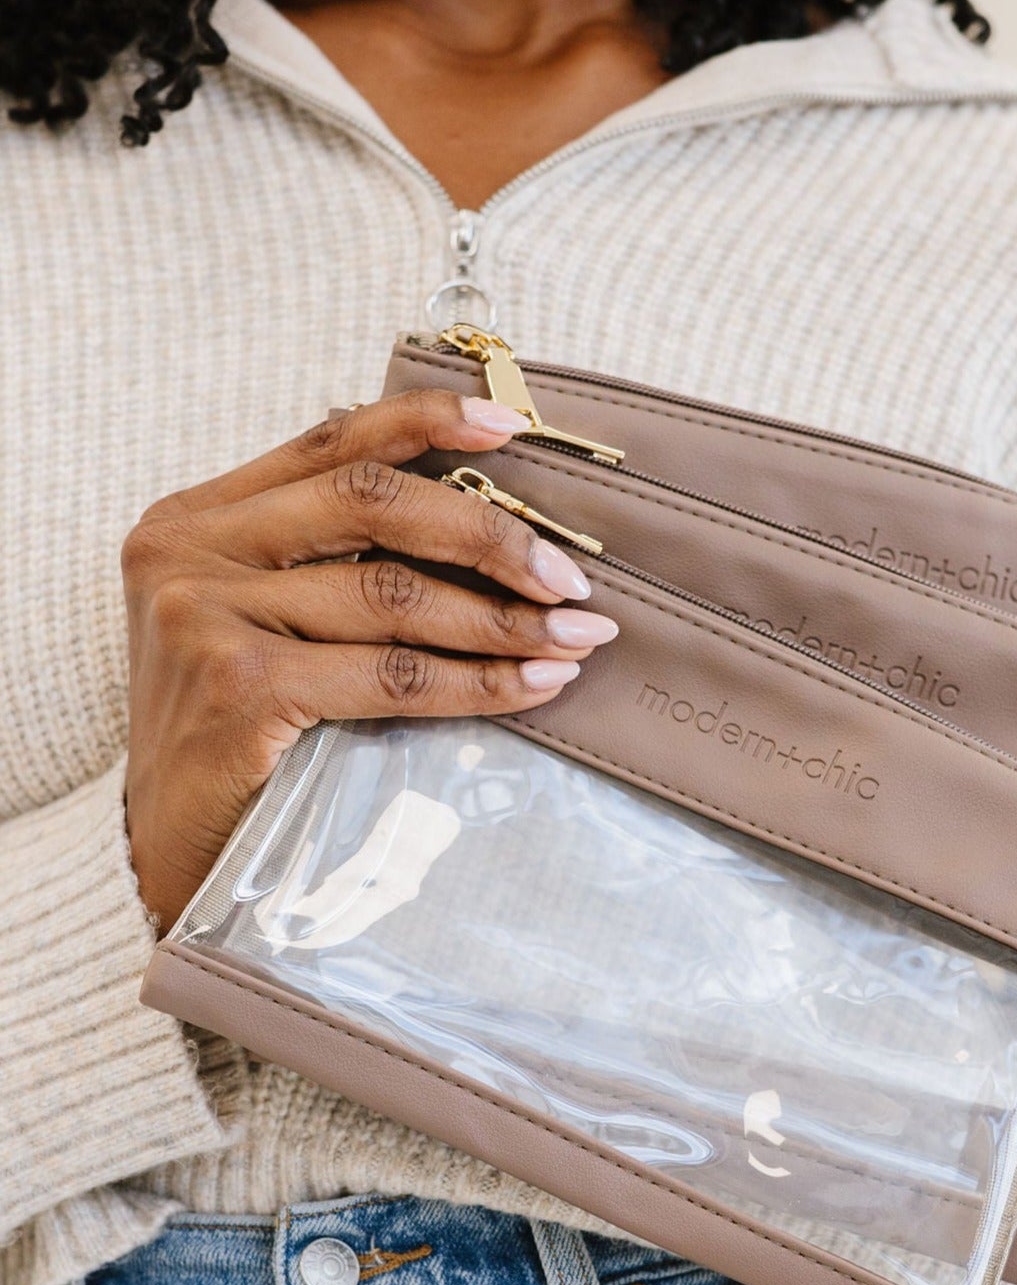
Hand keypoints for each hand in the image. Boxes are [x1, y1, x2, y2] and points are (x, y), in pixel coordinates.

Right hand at [121, 391, 618, 928]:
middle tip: (570, 578)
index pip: (327, 444)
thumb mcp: (257, 626)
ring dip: (503, 619)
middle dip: (488, 535)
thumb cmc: (233, 744)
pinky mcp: (239, 685)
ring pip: (392, 594)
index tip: (511, 425)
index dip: (425, 423)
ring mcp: (206, 614)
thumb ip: (327, 566)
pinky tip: (534, 687)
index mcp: (195, 519)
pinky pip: (393, 675)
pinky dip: (478, 683)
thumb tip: (484, 528)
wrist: (171, 861)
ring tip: (575, 637)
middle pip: (371, 504)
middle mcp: (188, 551)